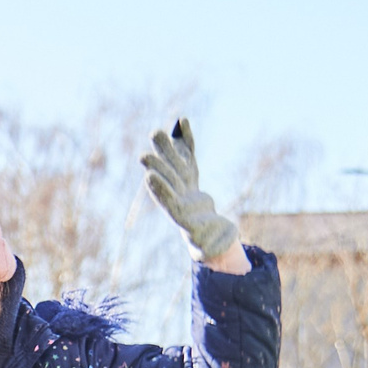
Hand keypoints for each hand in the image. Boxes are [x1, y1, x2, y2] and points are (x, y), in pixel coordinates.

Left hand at [140, 119, 241, 264]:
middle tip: (145, 153)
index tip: (148, 178)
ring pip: (174, 164)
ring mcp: (183, 184)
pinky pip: (188, 154)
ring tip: (156, 132)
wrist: (206, 230)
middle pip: (168, 180)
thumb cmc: (212, 241)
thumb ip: (215, 244)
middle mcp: (178, 198)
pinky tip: (182, 122)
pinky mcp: (189, 174)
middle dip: (159, 166)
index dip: (161, 191)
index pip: (169, 202)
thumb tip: (222, 245)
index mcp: (182, 216)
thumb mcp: (214, 243)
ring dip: (167, 148)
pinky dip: (186, 140)